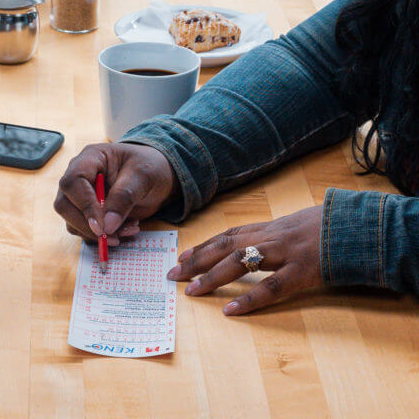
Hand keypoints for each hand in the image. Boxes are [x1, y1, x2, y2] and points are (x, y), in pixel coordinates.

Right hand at [54, 143, 179, 244]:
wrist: (158, 177)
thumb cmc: (150, 167)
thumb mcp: (143, 176)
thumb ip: (124, 197)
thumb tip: (107, 226)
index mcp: (90, 158)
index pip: (73, 182)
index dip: (84, 205)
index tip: (101, 227)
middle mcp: (80, 177)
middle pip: (64, 204)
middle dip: (88, 226)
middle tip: (114, 237)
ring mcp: (81, 196)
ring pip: (72, 222)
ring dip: (98, 234)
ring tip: (129, 228)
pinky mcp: (88, 213)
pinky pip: (85, 231)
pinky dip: (103, 237)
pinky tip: (125, 230)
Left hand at [167, 206, 323, 315]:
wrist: (362, 224)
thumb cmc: (331, 226)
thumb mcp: (298, 225)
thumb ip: (276, 234)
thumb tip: (256, 243)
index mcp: (271, 227)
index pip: (229, 234)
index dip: (203, 245)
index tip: (181, 254)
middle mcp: (272, 236)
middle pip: (225, 245)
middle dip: (196, 259)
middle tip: (172, 274)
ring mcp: (286, 252)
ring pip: (240, 261)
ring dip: (212, 275)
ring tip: (192, 290)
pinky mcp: (303, 271)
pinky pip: (271, 287)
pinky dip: (248, 299)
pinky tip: (230, 310)